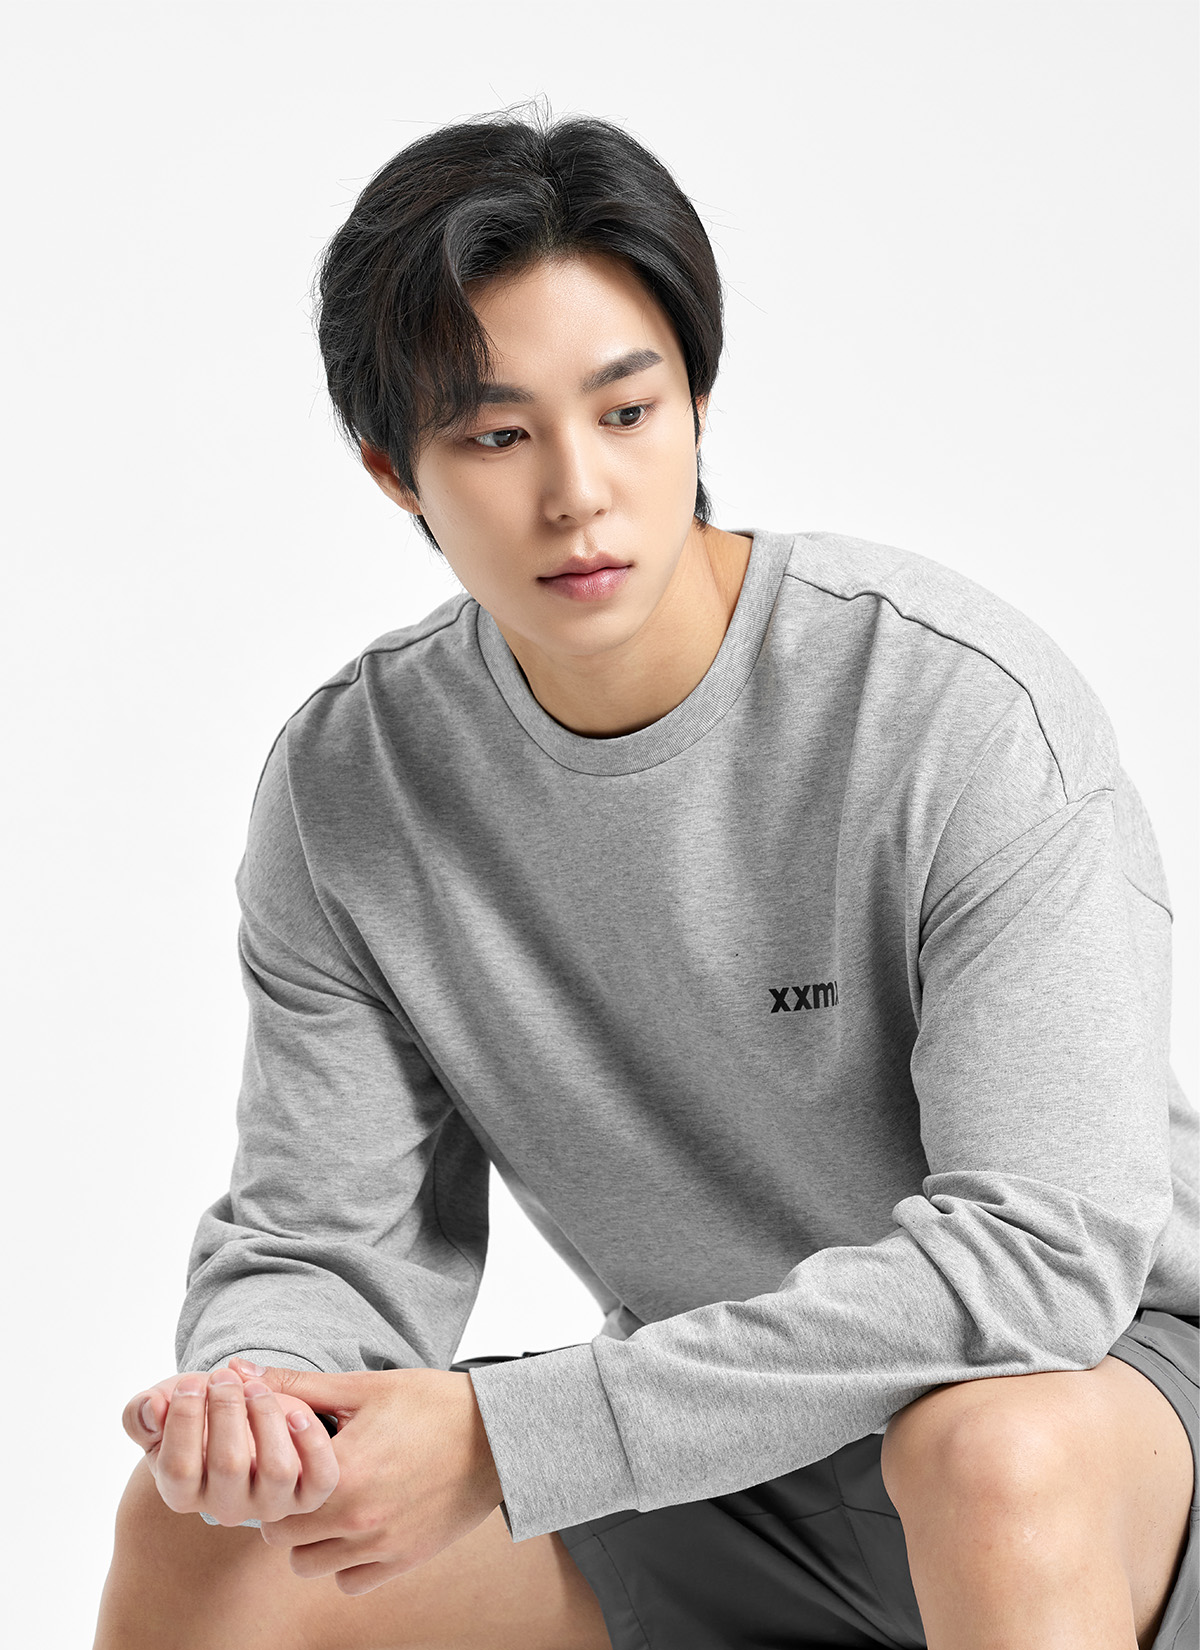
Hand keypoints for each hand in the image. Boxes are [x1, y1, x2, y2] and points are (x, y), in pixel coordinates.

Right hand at [122, 1366, 339, 1526]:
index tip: (192, 1380)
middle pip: (228, 1466)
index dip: (184, 1421)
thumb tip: (152, 1407)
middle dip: (226, 1410)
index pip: (179, 1470)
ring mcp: (270, 1503)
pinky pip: (320, 1478)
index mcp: (183, 1494)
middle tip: (224, 1377)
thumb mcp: (163, 1408)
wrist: (243, 1418)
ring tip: (256, 1386)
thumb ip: (141, 1412)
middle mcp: (227, 1507)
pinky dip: (312, 1444)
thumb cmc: (198, 1412)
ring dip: (267, 1417)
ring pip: (277, 1471)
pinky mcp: (308, 1493)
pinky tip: (298, 1410)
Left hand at [227, 1358, 503, 1594]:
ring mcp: (382, 1546)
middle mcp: (357, 1519)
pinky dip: (345, 1561)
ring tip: (329, 1503)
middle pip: (282, 1538)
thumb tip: (244, 1372)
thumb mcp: (365, 1387)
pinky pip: (350, 1582)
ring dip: (311, 1539)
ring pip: (310, 1565)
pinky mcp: (405, 1561)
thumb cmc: (433, 1403)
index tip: (279, 1461)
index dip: (267, 1478)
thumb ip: (300, 1386)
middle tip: (301, 1481)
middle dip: (284, 1509)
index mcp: (342, 1473)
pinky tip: (357, 1525)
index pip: (268, 1497)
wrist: (498, 1434)